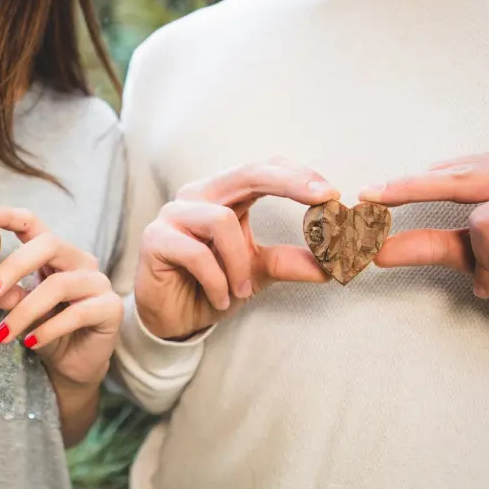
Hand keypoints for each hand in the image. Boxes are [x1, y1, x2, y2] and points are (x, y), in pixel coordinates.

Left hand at [0, 207, 121, 387]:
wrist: (75, 364)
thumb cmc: (46, 330)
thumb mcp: (17, 310)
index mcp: (55, 253)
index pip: (32, 223)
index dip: (6, 215)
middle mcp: (79, 260)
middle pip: (48, 244)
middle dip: (13, 267)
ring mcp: (98, 282)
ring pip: (58, 285)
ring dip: (24, 311)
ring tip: (2, 334)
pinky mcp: (111, 308)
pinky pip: (76, 314)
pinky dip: (47, 330)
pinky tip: (30, 343)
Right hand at [136, 157, 338, 339]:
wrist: (172, 320)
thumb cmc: (212, 286)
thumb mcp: (258, 273)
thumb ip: (290, 262)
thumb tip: (332, 265)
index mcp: (224, 194)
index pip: (263, 169)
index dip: (298, 175)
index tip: (332, 193)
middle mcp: (198, 195)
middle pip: (246, 173)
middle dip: (288, 183)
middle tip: (322, 200)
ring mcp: (173, 214)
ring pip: (221, 220)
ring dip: (240, 262)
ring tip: (242, 291)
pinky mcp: (155, 239)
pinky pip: (197, 254)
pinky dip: (217, 281)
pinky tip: (221, 299)